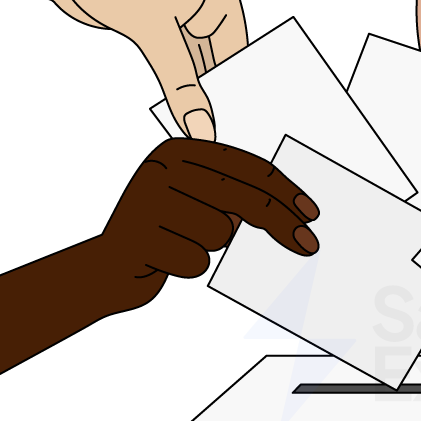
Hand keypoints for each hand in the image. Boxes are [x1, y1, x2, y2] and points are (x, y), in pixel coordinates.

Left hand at [54, 0, 245, 140]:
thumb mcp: (154, 37)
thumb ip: (182, 86)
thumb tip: (202, 129)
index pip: (236, 57)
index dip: (233, 93)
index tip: (230, 128)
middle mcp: (208, 7)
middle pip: (218, 65)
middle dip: (210, 97)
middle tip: (210, 134)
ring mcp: (187, 20)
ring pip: (197, 71)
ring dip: (191, 96)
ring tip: (194, 127)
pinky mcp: (165, 32)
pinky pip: (178, 69)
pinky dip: (176, 88)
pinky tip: (177, 111)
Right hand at [90, 139, 319, 312]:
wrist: (109, 268)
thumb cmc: (167, 234)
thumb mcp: (200, 204)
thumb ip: (235, 196)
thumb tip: (293, 213)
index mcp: (182, 152)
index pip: (248, 167)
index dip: (285, 191)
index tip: (311, 214)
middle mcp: (163, 167)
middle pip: (243, 196)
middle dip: (280, 223)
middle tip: (308, 246)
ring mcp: (147, 199)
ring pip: (219, 231)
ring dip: (210, 247)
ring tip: (183, 243)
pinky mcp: (138, 236)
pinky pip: (195, 259)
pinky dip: (188, 267)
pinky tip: (166, 259)